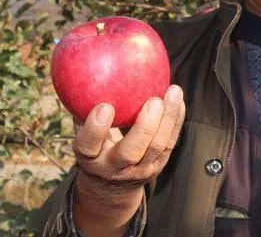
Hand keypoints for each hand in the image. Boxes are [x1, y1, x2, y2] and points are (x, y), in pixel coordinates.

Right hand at [72, 85, 184, 232]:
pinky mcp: (158, 166)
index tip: (105, 106)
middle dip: (144, 127)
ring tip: (173, 91)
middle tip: (153, 101)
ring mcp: (139, 170)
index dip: (95, 128)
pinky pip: (170, 142)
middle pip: (130, 153)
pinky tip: (178, 100)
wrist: (111, 187)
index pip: (88, 146)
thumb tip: (82, 73)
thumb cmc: (95, 148)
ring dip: (168, 118)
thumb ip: (82, 110)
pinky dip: (176, 120)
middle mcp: (114, 168)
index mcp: (90, 159)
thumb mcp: (83, 135)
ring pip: (157, 147)